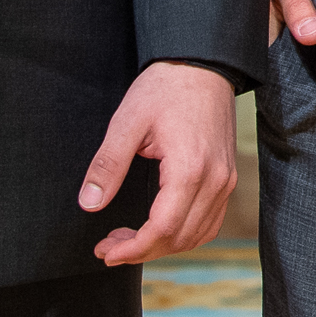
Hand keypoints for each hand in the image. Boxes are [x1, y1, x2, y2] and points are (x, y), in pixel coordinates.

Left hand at [77, 61, 237, 263]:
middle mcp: (215, 180)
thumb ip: (108, 165)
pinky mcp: (227, 176)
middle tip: (109, 246)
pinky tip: (159, 227)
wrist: (202, 64)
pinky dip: (184, 234)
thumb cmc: (165, 88)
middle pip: (179, 238)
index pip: (162, 228)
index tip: (105, 252)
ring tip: (129, 239)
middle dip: (141, 250)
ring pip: (197, 235)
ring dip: (163, 246)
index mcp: (190, 168)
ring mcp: (225, 180)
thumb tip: (89, 203)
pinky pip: (210, 221)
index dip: (132, 248)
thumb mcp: (128, 122)